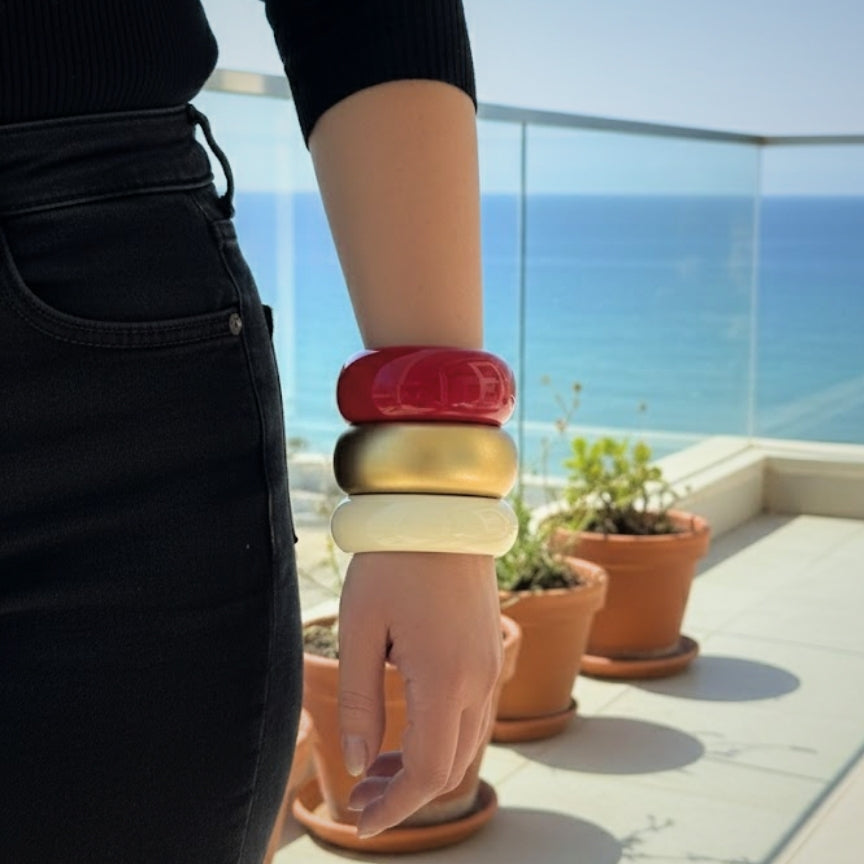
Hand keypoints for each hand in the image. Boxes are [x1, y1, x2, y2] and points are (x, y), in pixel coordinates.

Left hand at [337, 551, 501, 837]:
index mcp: (446, 679)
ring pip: (466, 743)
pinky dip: (442, 736)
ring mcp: (492, 665)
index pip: (429, 773)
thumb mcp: (360, 630)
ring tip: (375, 769)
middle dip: (405, 794)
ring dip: (424, 766)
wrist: (440, 510)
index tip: (361, 825)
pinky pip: (474, 713)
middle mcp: (480, 680)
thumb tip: (360, 763)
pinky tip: (407, 730)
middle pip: (452, 766)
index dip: (395, 809)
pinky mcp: (491, 650)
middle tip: (358, 799)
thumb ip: (358, 702)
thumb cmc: (392, 562)